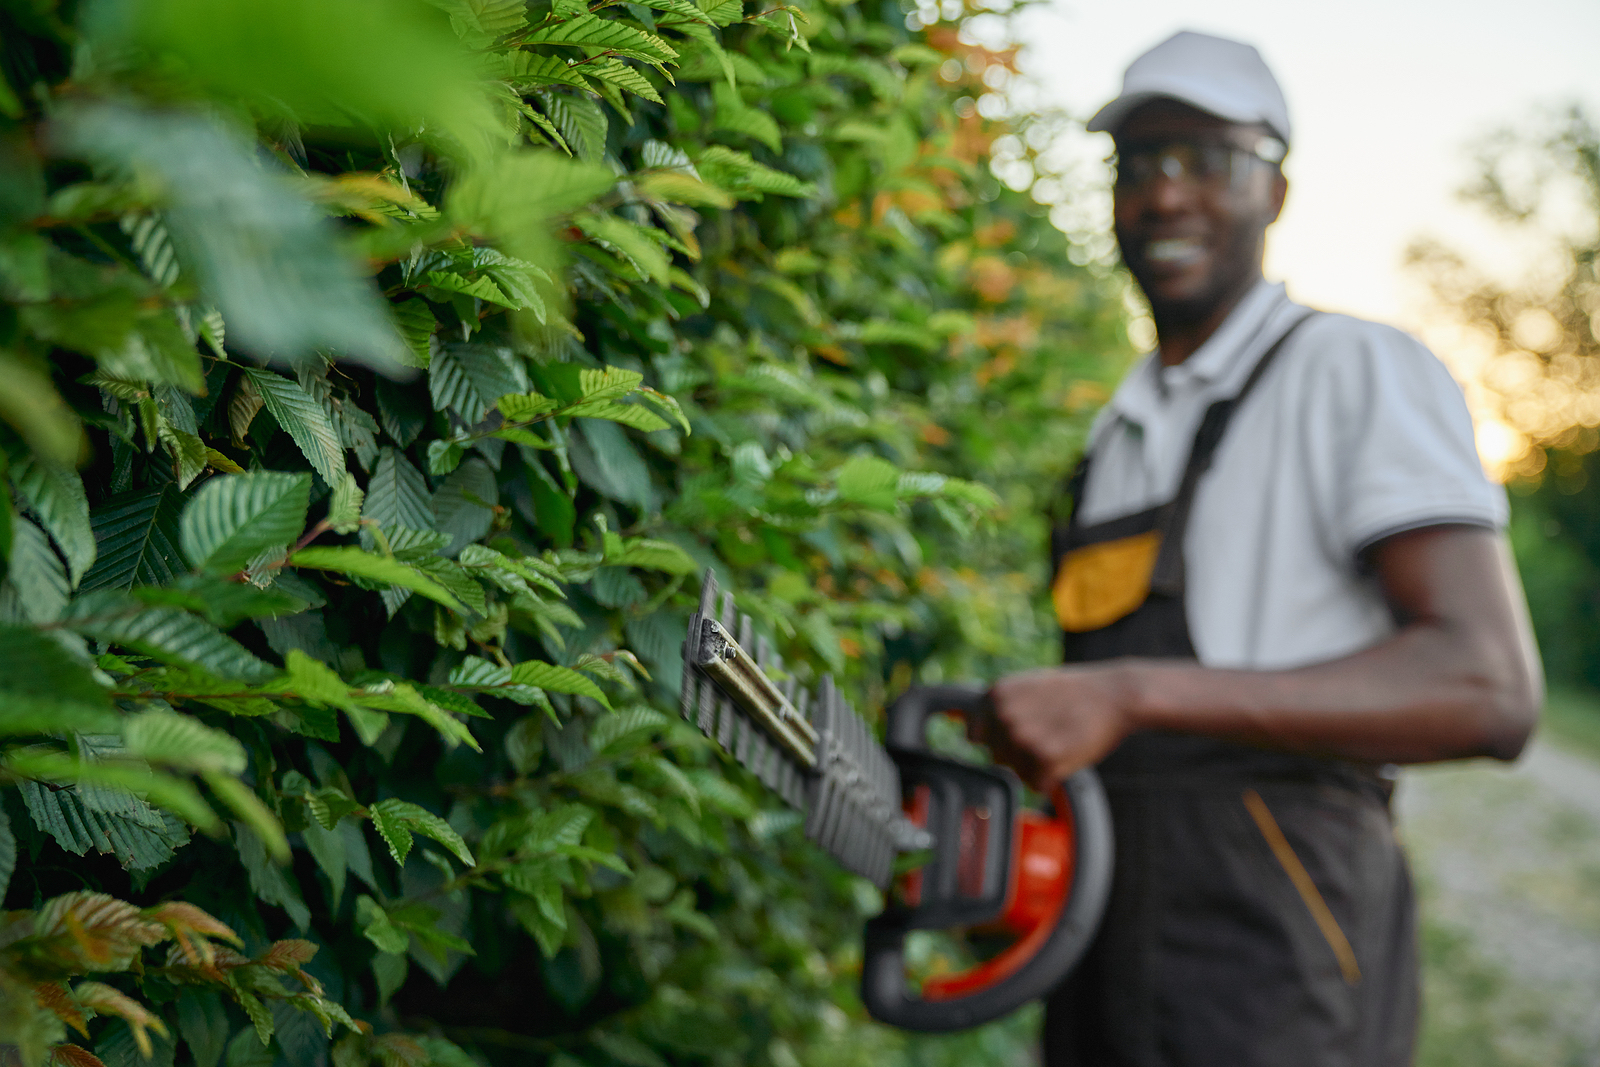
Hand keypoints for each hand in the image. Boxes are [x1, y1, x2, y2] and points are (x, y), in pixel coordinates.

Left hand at [979, 665, 1137, 788]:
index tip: (1019, 731)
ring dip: (1036, 765)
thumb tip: (956, 720)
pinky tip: (1068, 754)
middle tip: (1048, 731)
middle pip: (997, 757)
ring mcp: (1024, 739)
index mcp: (995, 695)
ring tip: (1059, 739)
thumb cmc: (1072, 692)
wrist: (1116, 696)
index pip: (974, 735)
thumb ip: (994, 704)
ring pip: (1017, 772)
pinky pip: (1037, 785)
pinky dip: (1052, 778)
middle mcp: (1004, 716)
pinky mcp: (1046, 760)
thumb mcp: (1026, 685)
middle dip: (1018, 752)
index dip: (998, 737)